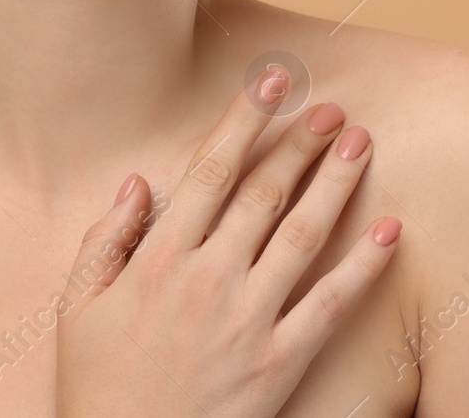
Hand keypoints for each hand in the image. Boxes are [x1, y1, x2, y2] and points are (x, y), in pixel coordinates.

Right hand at [55, 66, 400, 417]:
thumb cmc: (99, 387)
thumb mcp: (77, 309)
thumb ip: (105, 239)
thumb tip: (140, 181)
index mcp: (158, 261)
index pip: (210, 172)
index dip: (244, 121)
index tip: (270, 81)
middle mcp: (206, 281)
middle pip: (263, 194)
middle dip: (299, 143)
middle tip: (330, 107)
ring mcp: (247, 321)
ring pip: (301, 234)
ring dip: (335, 183)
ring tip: (361, 142)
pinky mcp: (280, 363)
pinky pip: (330, 304)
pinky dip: (364, 265)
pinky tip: (390, 230)